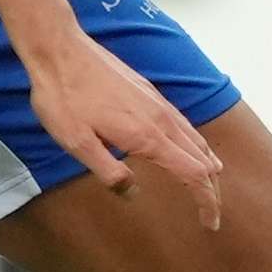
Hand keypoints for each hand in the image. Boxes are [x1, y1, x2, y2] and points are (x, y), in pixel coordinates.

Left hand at [23, 31, 225, 229]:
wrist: (60, 49)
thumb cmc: (63, 97)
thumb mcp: (77, 143)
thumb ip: (108, 172)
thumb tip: (133, 194)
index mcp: (147, 136)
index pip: (193, 174)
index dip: (207, 201)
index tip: (211, 222)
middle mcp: (160, 119)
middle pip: (202, 159)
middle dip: (211, 188)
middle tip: (210, 214)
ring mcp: (157, 102)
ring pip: (196, 138)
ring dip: (206, 165)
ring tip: (210, 184)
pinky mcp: (149, 92)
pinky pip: (183, 123)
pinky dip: (194, 143)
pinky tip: (187, 146)